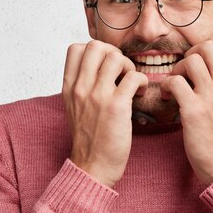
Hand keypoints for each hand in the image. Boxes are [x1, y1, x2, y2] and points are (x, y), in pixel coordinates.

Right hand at [63, 40, 147, 187]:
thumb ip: (81, 86)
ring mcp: (98, 96)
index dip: (96, 51)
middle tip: (121, 72)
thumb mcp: (74, 107)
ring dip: (129, 67)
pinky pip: (134, 77)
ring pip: (116, 57)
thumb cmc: (88, 138)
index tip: (106, 66)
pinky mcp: (116, 107)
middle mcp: (81, 88)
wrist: (91, 167)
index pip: (76, 48)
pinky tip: (140, 93)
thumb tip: (98, 68)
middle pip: (96, 46)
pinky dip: (142, 82)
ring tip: (131, 83)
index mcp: (70, 87)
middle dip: (114, 53)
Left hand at [160, 37, 212, 185]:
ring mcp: (211, 97)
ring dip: (178, 68)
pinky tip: (167, 97)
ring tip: (176, 84)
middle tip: (186, 70)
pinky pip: (175, 81)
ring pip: (191, 59)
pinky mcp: (194, 110)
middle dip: (193, 53)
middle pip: (209, 46)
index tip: (205, 56)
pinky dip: (166, 85)